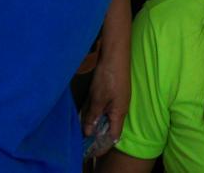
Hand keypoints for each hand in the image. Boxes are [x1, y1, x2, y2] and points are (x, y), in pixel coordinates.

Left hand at [81, 40, 128, 157]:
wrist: (115, 54)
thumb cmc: (108, 78)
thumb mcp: (97, 99)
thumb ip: (92, 116)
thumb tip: (88, 132)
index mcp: (120, 112)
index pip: (114, 135)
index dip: (103, 143)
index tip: (91, 147)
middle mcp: (121, 107)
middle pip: (110, 125)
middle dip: (97, 131)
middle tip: (82, 135)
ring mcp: (118, 99)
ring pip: (106, 115)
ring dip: (96, 119)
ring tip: (82, 123)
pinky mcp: (115, 91)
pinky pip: (105, 106)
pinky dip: (97, 109)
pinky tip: (87, 108)